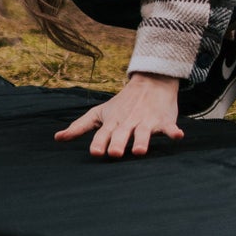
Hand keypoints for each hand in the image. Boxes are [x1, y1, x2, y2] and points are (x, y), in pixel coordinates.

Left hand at [54, 71, 183, 158]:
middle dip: (118, 143)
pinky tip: (177, 136)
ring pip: (144, 132)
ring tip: (139, 150)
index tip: (96, 152)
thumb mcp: (100, 113)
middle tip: (114, 153)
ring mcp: (146, 121)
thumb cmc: (122, 103)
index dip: (99, 143)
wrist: (151, 82)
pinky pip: (169, 127)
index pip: (103, 134)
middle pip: (122, 134)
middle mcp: (128, 122)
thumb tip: (57, 138)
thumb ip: (79, 127)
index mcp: (113, 122)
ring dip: (142, 140)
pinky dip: (173, 131)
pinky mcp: (163, 120)